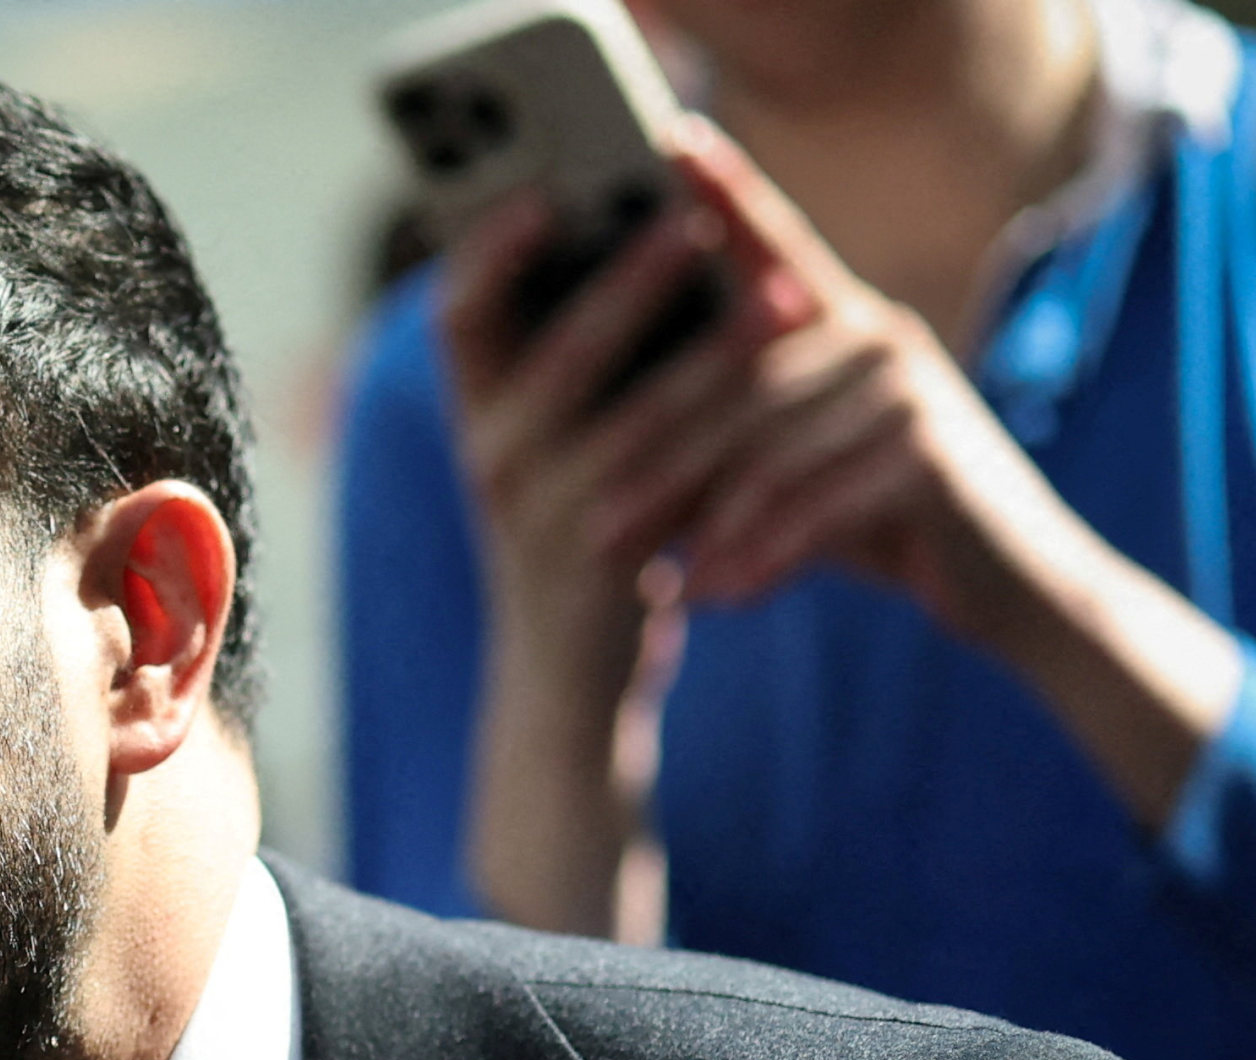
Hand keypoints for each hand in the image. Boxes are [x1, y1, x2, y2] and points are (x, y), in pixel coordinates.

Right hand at [440, 179, 768, 694]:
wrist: (561, 672)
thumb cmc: (571, 526)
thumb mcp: (545, 442)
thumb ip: (571, 360)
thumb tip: (661, 236)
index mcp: (473, 412)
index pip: (460, 313)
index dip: (494, 248)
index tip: (548, 191)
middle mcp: (493, 459)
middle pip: (561, 352)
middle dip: (636, 281)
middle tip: (700, 221)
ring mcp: (546, 515)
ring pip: (640, 418)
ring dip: (719, 353)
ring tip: (785, 298)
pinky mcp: (607, 561)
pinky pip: (685, 483)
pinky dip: (744, 434)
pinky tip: (796, 395)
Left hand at [627, 125, 1234, 821]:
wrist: (1010, 578)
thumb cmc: (877, 515)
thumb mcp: (795, 463)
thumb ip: (730, 432)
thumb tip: (605, 444)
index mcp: (841, 319)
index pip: (775, 243)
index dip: (727, 189)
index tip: (672, 137)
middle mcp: (878, 336)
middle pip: (737, 390)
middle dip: (657, 467)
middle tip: (591, 530)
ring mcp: (909, 390)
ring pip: (767, 456)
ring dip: (702, 526)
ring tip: (652, 577)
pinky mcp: (931, 456)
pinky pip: (814, 508)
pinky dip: (758, 557)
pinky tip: (716, 595)